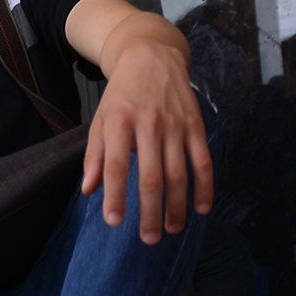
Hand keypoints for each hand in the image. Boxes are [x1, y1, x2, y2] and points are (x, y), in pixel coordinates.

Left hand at [83, 41, 213, 243]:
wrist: (151, 57)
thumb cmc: (121, 95)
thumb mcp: (99, 119)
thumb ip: (95, 156)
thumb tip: (89, 190)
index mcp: (118, 124)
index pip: (117, 166)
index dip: (116, 196)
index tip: (114, 222)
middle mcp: (148, 125)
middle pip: (152, 176)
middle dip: (151, 211)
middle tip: (149, 238)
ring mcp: (175, 125)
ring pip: (180, 173)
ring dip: (178, 206)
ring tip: (172, 229)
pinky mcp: (196, 124)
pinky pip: (204, 160)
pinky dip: (206, 186)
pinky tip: (202, 208)